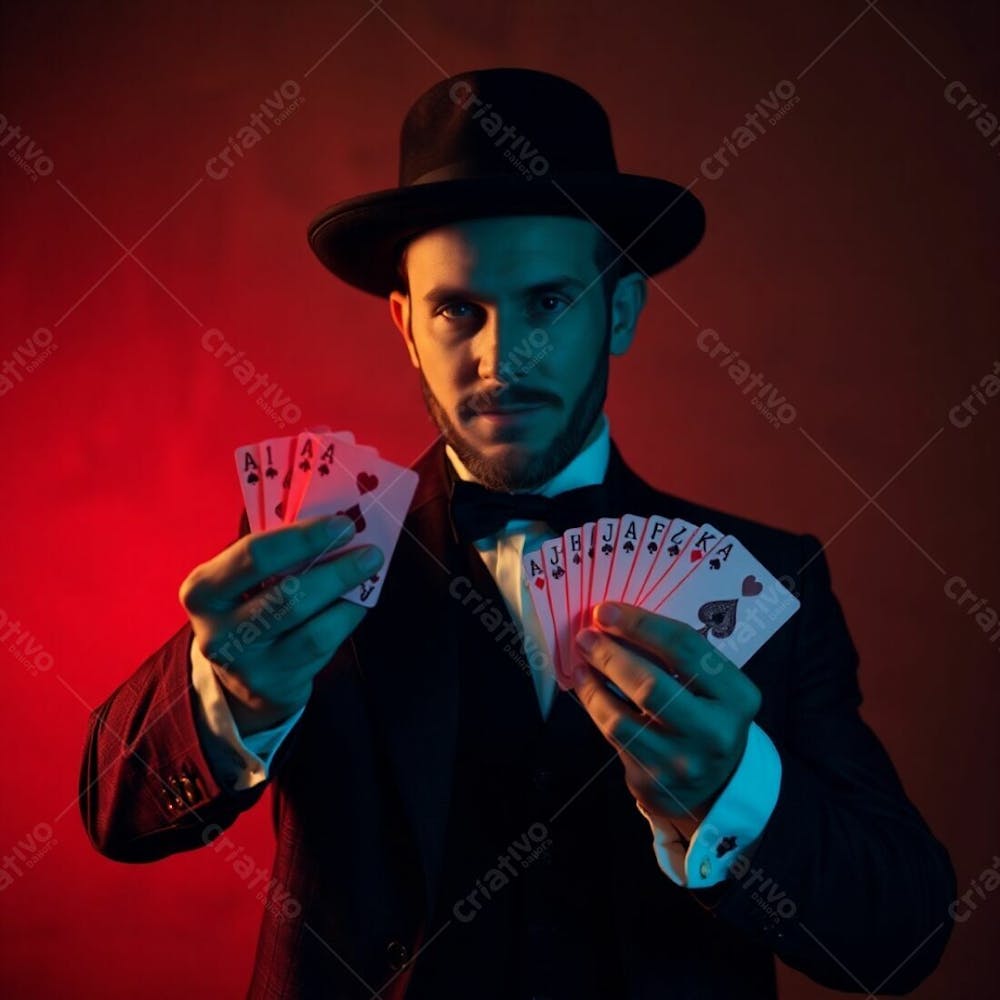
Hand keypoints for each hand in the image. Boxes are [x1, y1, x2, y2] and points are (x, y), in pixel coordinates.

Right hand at [178, 515, 382, 733]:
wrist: (239, 676)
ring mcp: (246, 665)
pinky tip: (357, 604)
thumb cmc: (249, 606)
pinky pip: (322, 649)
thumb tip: (336, 528)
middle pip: (288, 596)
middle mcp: (217, 631)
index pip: (255, 556)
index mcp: (202, 590)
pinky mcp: (275, 687)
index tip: (341, 525)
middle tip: (371, 553)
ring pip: (312, 630)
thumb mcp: (245, 580)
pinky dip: (345, 621)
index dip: (303, 538)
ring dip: (348, 599)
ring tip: (370, 575)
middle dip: (336, 571)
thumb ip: (279, 555)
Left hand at [573, 601, 761, 840]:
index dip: (640, 625)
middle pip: (650, 685)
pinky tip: (587, 686)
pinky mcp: (654, 782)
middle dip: (611, 654)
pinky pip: (613, 737)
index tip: (606, 611)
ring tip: (582, 659)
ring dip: (594, 682)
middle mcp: (715, 733)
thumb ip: (678, 657)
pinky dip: (595, 705)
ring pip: (622, 718)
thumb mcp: (713, 686)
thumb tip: (618, 621)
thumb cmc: (709, 716)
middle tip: (587, 635)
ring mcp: (683, 763)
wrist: (718, 784)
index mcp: (737, 697)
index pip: (685, 649)